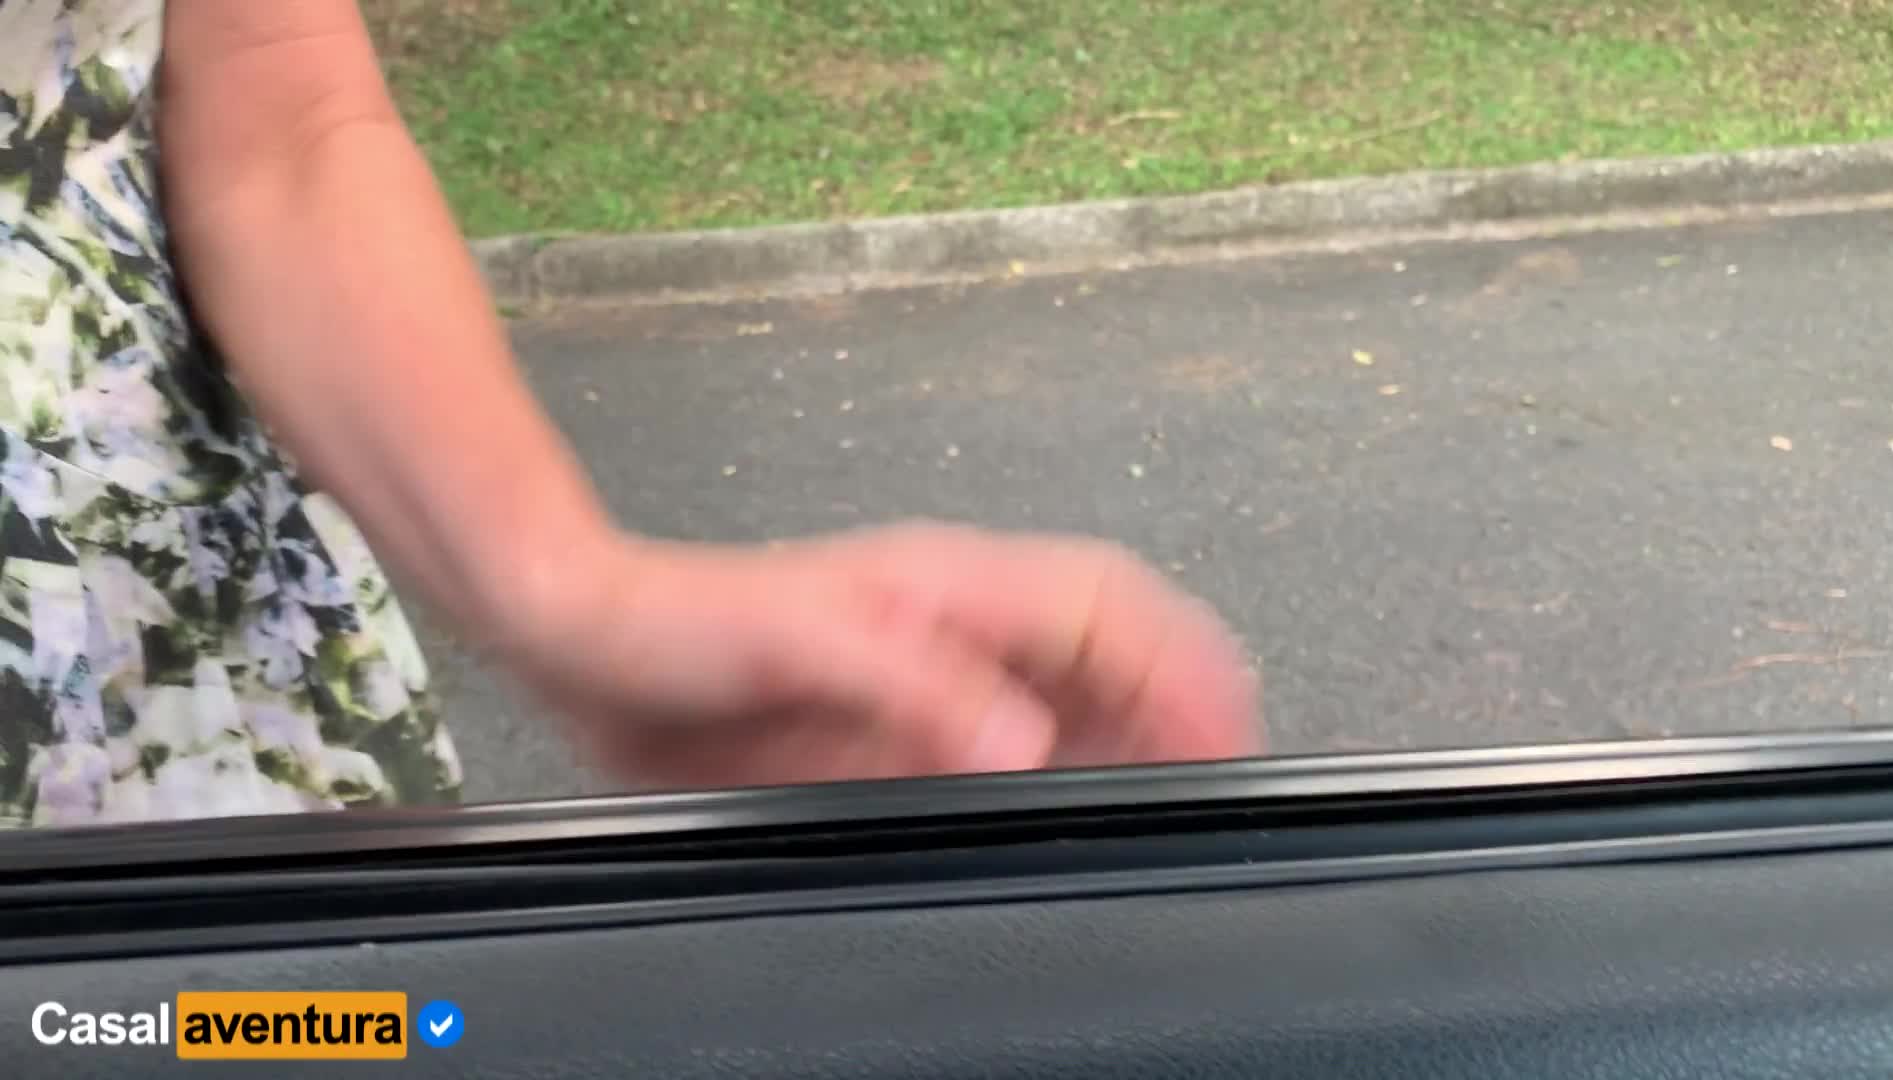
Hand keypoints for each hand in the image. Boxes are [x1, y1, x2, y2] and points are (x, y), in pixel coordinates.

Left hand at [503, 521, 1265, 788]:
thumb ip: (918, 686)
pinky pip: (1013, 746)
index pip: (1105, 607)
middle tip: (1224, 768)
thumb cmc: (688, 618)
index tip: (1223, 717)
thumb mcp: (805, 644)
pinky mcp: (903, 724)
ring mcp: (934, 675)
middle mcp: (958, 625)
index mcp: (952, 588)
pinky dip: (1063, 774)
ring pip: (1072, 697)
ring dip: (1132, 737)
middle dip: (1178, 698)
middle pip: (1109, 651)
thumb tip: (1024, 737)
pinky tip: (1069, 808)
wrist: (594, 640)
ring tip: (1174, 791)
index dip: (1177, 659)